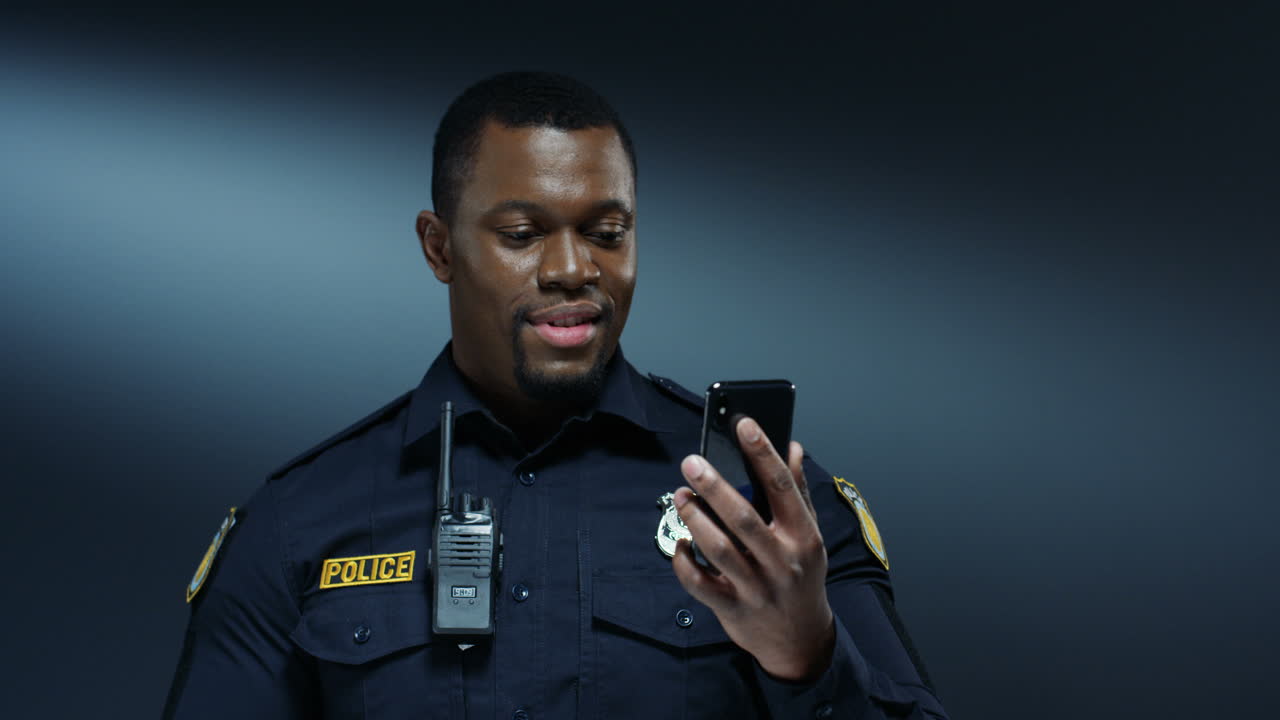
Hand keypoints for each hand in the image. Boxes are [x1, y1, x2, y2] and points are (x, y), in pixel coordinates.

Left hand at [669, 416, 834, 682]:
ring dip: (695, 520)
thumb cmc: (802, 576)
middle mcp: (781, 560)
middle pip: (743, 518)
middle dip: (714, 487)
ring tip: (681, 496)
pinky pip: (701, 585)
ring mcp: (757, 587)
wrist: (802, 639)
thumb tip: (794, 446)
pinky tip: (679, 545)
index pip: (782, 486)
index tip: (743, 424)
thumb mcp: (809, 535)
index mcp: (803, 536)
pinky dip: (684, 564)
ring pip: (720, 549)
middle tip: (691, 463)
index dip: (762, 452)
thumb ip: (798, 491)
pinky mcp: (733, 609)